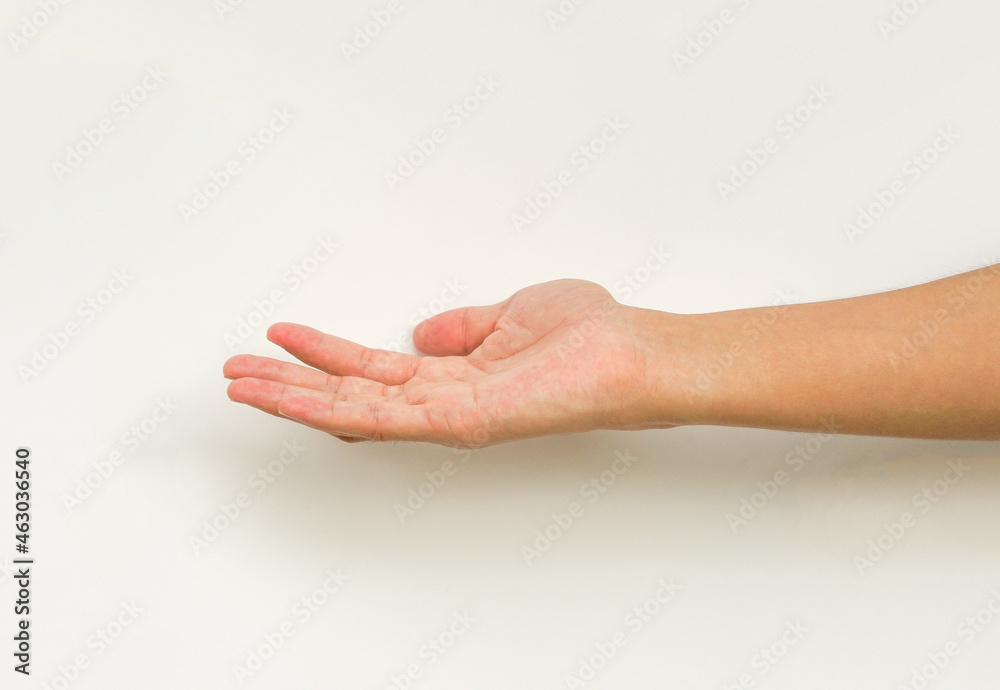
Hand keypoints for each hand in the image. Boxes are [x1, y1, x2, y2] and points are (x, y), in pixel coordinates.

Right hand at [223, 279, 653, 447]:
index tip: (280, 340)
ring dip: (291, 397)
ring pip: (352, 410)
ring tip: (239, 383)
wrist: (633, 353)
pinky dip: (328, 404)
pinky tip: (289, 394)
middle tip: (234, 374)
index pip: (372, 370)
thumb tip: (423, 333)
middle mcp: (443, 403)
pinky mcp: (461, 421)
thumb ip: (463, 327)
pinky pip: (382, 415)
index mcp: (454, 378)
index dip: (323, 356)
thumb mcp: (512, 313)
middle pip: (349, 395)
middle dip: (289, 386)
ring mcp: (448, 417)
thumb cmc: (589, 335)